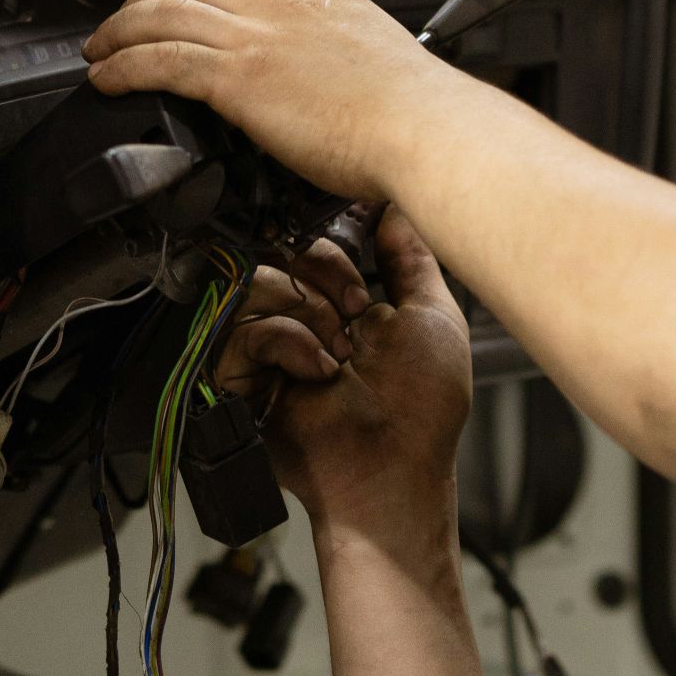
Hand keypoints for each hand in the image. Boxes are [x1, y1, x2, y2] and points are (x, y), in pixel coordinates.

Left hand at [80, 0, 463, 202]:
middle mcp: (287, 5)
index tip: (182, 4)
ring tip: (100, 50)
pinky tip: (107, 79)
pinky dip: (123, 65)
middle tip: (123, 22)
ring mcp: (260, 36)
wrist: (429, 131)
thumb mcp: (382, 66)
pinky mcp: (239, 76)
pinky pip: (159, 59)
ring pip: (165, 12)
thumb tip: (331, 92)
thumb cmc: (421, 119)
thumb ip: (345, 64)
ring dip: (121, 29)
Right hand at [218, 206, 471, 532]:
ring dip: (310, 312)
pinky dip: (287, 341)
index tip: (364, 282)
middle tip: (356, 317)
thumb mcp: (434, 317)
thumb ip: (413, 258)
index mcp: (345, 305)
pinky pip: (242, 326)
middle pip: (283, 252)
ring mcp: (271, 347)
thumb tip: (396, 208)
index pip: (316, 243)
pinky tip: (316, 370)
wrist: (394, 467)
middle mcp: (304, 320)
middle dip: (326, 278)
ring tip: (338, 353)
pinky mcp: (241, 375)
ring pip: (259, 281)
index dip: (336, 251)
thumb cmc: (423, 409)